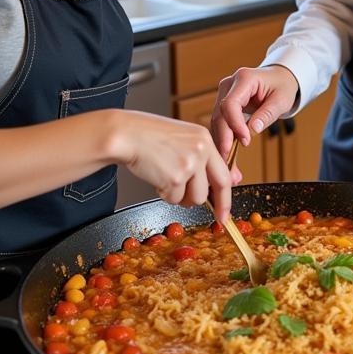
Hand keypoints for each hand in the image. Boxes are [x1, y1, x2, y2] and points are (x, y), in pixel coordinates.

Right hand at [102, 110, 232, 222]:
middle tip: (218, 218)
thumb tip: (215, 185)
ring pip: (195, 198)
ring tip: (166, 180)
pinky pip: (174, 199)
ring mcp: (189, 164)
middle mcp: (201, 150)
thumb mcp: (182, 140)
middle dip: (218, 206)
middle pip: (217, 187)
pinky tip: (156, 177)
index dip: (226, 195)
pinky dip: (164, 194)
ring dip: (181, 196)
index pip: (223, 172)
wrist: (126, 135)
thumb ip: (200, 158)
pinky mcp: (175, 177)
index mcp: (204, 139)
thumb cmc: (149, 138)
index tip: (226, 210)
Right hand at [211, 64, 299, 157]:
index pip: (230, 103)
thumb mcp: (281, 100)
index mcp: (244, 79)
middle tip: (229, 162)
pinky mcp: (224, 107)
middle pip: (219, 115)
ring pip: (217, 124)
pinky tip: (229, 161)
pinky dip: (225, 144)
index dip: (235, 124)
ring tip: (231, 170)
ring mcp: (224, 95)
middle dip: (224, 140)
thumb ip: (267, 114)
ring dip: (223, 147)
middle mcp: (229, 85)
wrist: (278, 79)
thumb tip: (253, 130)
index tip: (245, 141)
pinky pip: (222, 126)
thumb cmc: (282, 86)